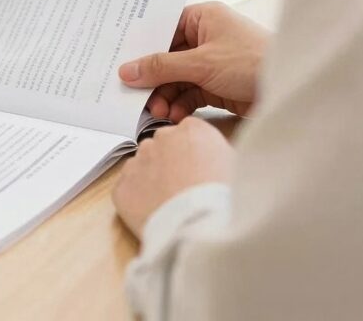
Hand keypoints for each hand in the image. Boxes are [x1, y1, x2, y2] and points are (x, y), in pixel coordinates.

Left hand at [113, 117, 234, 238]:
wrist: (201, 232)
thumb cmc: (226, 204)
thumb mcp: (239, 171)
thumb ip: (220, 156)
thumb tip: (215, 161)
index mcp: (193, 130)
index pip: (190, 133)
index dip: (197, 154)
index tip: (202, 171)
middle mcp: (162, 138)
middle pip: (165, 145)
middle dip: (173, 163)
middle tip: (187, 189)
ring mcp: (139, 160)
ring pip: (145, 164)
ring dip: (154, 179)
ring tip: (172, 205)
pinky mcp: (122, 186)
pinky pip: (128, 187)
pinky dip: (138, 199)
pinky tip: (155, 214)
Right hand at [118, 2, 269, 120]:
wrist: (292, 89)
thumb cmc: (252, 62)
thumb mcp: (202, 63)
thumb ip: (162, 67)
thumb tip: (127, 70)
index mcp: (203, 17)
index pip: (163, 29)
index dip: (142, 47)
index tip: (123, 64)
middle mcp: (206, 36)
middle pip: (168, 57)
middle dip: (154, 78)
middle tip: (139, 97)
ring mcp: (212, 62)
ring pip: (178, 78)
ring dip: (166, 95)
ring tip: (158, 111)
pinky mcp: (219, 85)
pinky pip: (191, 93)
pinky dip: (181, 104)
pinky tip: (174, 115)